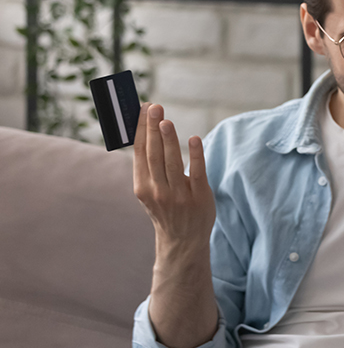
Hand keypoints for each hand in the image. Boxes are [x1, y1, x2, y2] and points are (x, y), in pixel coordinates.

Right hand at [133, 103, 215, 251]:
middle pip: (154, 154)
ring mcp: (179, 195)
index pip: (139, 153)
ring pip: (172, 162)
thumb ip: (148, 166)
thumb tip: (146, 131)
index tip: (142, 109)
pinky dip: (195, 154)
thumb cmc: (165, 209)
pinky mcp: (199, 197)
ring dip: (168, 139)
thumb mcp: (149, 191)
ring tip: (165, 119)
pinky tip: (193, 138)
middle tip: (153, 107)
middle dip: (151, 129)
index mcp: (142, 187)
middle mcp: (158, 191)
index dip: (140, 130)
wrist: (182, 241)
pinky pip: (197, 172)